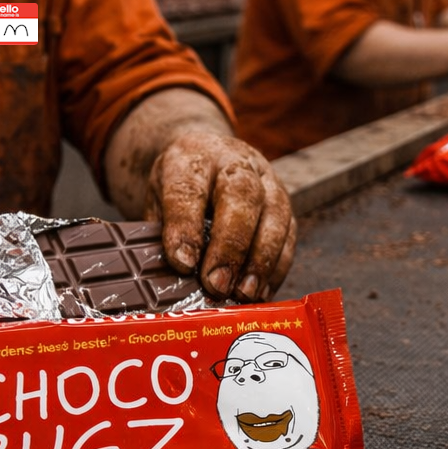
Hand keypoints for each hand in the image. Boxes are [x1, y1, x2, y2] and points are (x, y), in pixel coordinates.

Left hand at [143, 131, 295, 302]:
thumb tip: (172, 280)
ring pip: (274, 215)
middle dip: (230, 246)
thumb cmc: (181, 185)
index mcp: (191, 158)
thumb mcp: (158, 200)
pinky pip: (289, 236)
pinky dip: (277, 267)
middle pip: (241, 197)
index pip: (189, 189)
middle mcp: (234, 162)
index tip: (182, 263)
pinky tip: (261, 292)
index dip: (186, 227)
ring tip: (243, 294)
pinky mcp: (286, 202)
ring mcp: (266, 179)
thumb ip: (162, 234)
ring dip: (261, 261)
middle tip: (217, 284)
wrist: (207, 154)